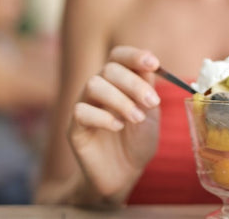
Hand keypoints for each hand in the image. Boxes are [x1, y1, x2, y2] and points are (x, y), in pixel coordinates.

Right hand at [67, 46, 160, 201]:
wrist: (125, 173)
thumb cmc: (138, 139)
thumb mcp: (151, 113)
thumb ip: (148, 90)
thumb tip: (149, 67)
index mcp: (118, 81)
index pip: (119, 56)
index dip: (134, 55)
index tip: (154, 64)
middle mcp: (99, 88)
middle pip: (108, 69)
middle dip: (133, 83)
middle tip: (152, 102)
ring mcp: (84, 106)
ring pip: (93, 85)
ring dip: (120, 100)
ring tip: (137, 118)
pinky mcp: (74, 128)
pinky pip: (80, 111)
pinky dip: (103, 117)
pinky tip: (118, 127)